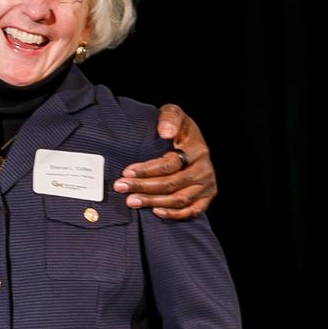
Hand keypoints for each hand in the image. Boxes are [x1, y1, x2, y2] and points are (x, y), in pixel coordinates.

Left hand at [114, 103, 216, 219]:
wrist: (193, 142)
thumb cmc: (179, 129)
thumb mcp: (174, 114)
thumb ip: (169, 118)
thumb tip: (165, 132)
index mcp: (197, 149)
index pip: (169, 164)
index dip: (146, 169)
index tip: (126, 171)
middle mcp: (204, 169)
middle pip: (171, 183)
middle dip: (143, 186)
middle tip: (121, 187)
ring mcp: (206, 186)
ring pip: (178, 199)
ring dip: (153, 201)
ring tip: (131, 201)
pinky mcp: (206, 198)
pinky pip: (191, 212)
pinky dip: (173, 214)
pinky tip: (155, 211)